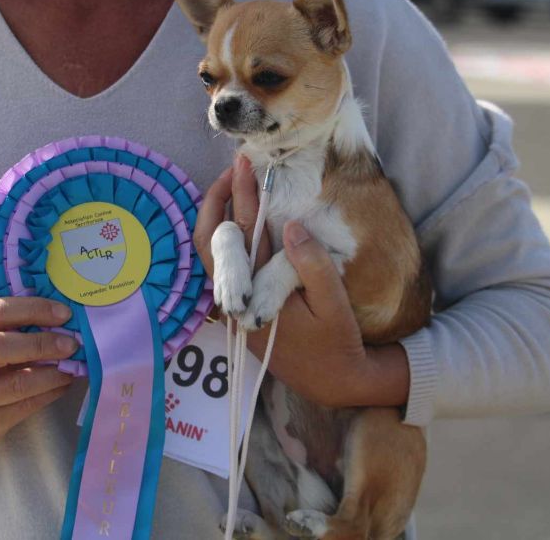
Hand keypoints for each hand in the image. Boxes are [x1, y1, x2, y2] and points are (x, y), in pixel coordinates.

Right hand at [0, 297, 78, 459]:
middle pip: (0, 346)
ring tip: (72, 365)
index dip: (32, 309)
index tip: (63, 313)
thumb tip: (53, 315)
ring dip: (53, 371)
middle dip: (42, 342)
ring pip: (18, 382)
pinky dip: (51, 392)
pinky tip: (63, 383)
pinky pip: (26, 407)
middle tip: (71, 343)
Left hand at [195, 156, 410, 408]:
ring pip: (212, 254)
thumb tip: (290, 224)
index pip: (241, 237)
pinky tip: (245, 217)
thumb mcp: (335, 304)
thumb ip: (313, 265)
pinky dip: (229, 236)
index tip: (245, 165)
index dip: (242, 196)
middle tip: (234, 168)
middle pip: (209, 243)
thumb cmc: (339, 344)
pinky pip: (225, 265)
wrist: (335, 384)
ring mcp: (235, 306)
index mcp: (256, 297)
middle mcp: (236, 302)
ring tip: (236, 185)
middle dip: (217, 200)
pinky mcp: (241, 308)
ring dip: (220, 216)